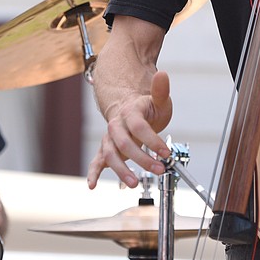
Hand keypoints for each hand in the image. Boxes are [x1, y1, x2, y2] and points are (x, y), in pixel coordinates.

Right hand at [86, 71, 171, 188]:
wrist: (129, 110)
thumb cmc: (146, 108)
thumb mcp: (158, 100)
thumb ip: (160, 90)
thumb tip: (162, 74)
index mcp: (129, 112)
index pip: (139, 126)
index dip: (152, 140)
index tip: (166, 153)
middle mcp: (116, 125)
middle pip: (124, 143)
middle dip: (142, 158)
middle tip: (158, 169)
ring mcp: (110, 139)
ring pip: (111, 154)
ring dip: (122, 170)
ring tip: (133, 182)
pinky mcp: (106, 150)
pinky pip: (97, 161)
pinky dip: (93, 173)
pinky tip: (92, 185)